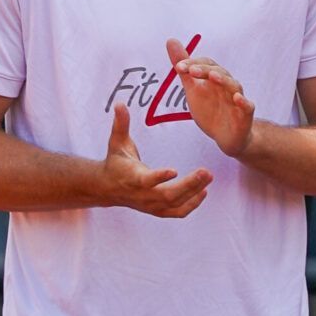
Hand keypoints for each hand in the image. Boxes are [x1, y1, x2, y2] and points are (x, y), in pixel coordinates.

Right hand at [97, 102, 212, 217]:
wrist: (106, 188)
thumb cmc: (115, 161)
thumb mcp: (116, 142)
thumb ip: (120, 124)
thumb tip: (119, 103)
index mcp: (132, 177)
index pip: (146, 180)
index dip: (160, 176)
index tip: (174, 170)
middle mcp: (142, 194)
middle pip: (168, 194)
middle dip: (189, 185)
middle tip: (207, 172)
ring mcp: (151, 205)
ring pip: (176, 203)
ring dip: (194, 192)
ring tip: (209, 177)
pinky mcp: (157, 210)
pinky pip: (178, 212)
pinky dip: (192, 204)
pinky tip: (203, 192)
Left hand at [165, 38, 253, 159]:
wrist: (225, 136)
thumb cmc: (210, 110)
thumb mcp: (192, 88)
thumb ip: (183, 67)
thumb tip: (171, 39)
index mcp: (214, 78)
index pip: (206, 64)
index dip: (193, 64)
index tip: (178, 67)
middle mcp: (227, 86)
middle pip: (219, 72)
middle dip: (204, 70)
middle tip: (190, 71)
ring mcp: (237, 99)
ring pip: (234, 86)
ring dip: (223, 80)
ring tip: (213, 76)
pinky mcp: (245, 115)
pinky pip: (247, 106)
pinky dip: (244, 102)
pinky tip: (237, 98)